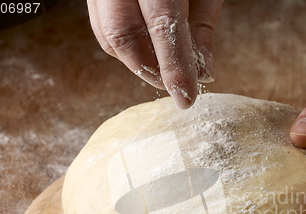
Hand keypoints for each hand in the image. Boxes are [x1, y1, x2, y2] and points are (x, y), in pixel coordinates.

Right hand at [87, 0, 222, 108]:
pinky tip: (147, 48)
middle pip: (122, 34)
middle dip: (150, 70)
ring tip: (162, 70)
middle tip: (174, 86)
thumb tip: (204, 72)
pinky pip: (101, 23)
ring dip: (136, 60)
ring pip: (107, 33)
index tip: (186, 98)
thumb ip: (203, 25)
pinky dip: (125, 43)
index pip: (163, 25)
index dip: (174, 68)